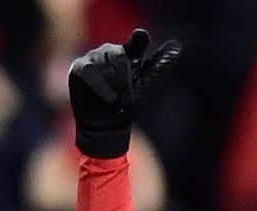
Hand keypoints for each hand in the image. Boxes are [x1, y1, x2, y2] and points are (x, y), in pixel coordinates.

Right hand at [67, 29, 180, 158]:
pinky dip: (99, 86)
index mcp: (130, 53)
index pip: (137, 41)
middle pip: (120, 57)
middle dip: (124, 82)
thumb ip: (158, 65)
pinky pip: (89, 71)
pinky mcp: (79, 67)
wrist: (104, 127)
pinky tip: (108, 99)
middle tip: (126, 102)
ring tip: (113, 103)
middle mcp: (111, 51)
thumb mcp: (144, 86)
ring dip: (111, 87)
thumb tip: (177, 47)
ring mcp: (93, 57)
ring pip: (104, 65)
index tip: (140, 36)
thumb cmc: (125, 107)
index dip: (138, 39)